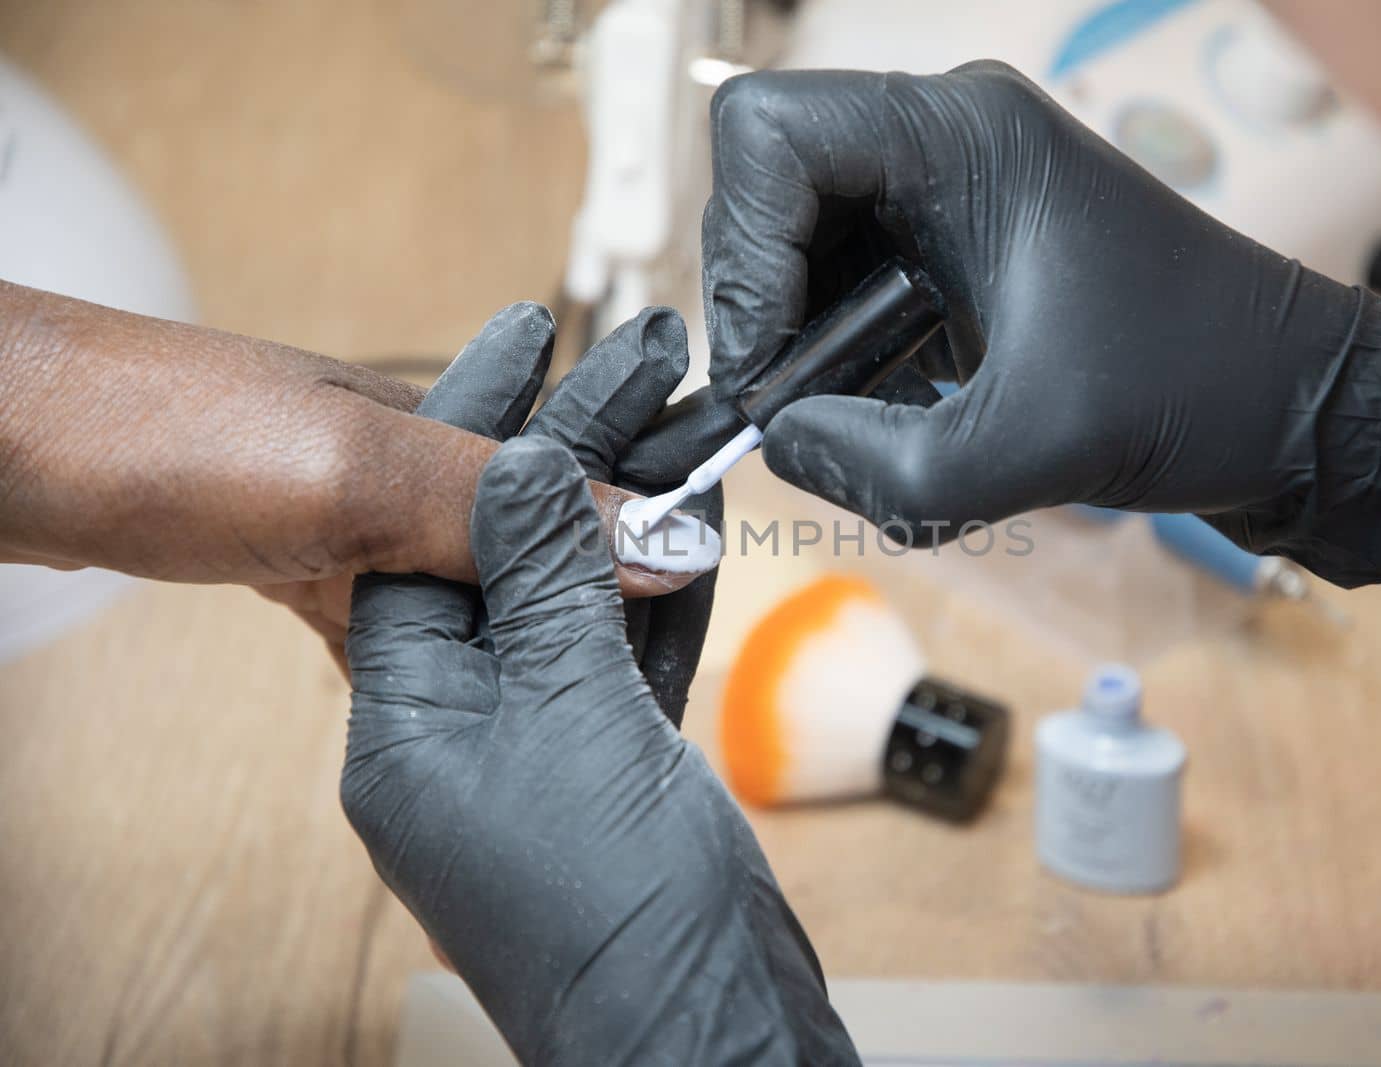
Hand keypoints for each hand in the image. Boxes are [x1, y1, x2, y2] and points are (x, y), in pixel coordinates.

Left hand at [0, 284, 702, 669]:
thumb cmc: (154, 432)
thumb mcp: (352, 471)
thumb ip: (500, 507)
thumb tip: (652, 539)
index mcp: (436, 423)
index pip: (579, 463)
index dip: (650, 494)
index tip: (723, 539)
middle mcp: (397, 456)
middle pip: (531, 516)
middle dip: (600, 559)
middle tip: (674, 622)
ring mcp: (338, 501)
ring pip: (464, 565)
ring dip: (519, 606)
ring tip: (590, 661)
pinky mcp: (283, 545)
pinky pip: (387, 599)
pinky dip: (429, 638)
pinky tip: (447, 678)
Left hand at [342, 317, 855, 1063]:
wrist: (708, 1031)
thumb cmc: (617, 907)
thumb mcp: (572, 718)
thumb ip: (544, 581)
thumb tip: (520, 462)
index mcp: (406, 724)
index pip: (423, 536)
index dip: (478, 428)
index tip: (528, 331)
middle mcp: (456, 734)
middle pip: (506, 559)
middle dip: (577, 462)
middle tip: (640, 362)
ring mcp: (533, 756)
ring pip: (578, 603)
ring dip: (633, 520)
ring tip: (688, 423)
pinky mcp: (603, 774)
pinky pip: (621, 660)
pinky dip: (661, 596)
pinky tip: (698, 527)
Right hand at [701, 65, 1380, 585]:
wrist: (1300, 408)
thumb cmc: (1197, 394)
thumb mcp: (1022, 452)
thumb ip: (874, 466)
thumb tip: (778, 442)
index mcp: (963, 137)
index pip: (768, 132)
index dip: (740, 248)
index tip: (770, 360)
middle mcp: (949, 144)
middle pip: (772, 184)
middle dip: (761, 299)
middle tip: (787, 403)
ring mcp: (957, 195)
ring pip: (806, 242)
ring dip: (802, 337)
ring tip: (841, 424)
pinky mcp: (966, 252)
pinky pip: (855, 283)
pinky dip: (845, 355)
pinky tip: (883, 419)